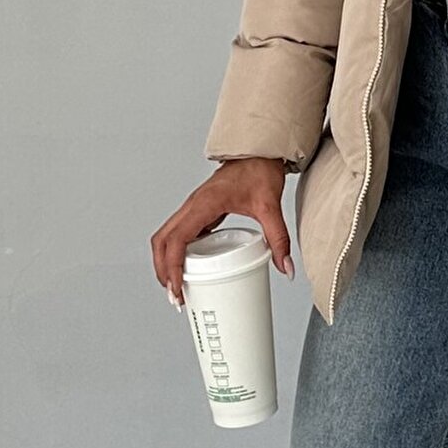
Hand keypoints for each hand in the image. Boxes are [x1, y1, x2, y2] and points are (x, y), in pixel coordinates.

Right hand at [150, 157, 293, 308]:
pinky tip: (188, 269)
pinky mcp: (199, 212)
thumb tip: (286, 267)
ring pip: (165, 237)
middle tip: (175, 295)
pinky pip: (178, 233)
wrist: (258, 152)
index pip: (176, 240)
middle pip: (162, 241)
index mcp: (204, 204)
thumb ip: (279, 238)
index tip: (176, 288)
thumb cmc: (259, 170)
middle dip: (163, 271)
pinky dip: (176, 253)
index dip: (172, 267)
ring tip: (177, 287)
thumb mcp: (270, 206)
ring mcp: (193, 209)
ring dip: (165, 262)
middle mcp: (192, 206)